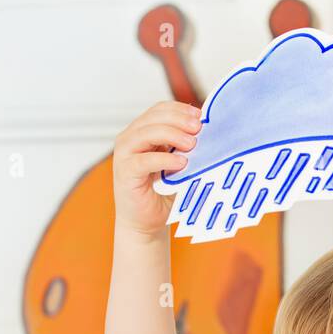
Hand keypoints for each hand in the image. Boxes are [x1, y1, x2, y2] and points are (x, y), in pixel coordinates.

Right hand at [112, 100, 200, 237]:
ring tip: (192, 144)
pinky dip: (164, 159)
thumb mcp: (177, 164)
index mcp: (142, 132)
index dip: (180, 109)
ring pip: (148, 133)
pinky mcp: (125, 172)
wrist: (145, 224)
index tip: (200, 116)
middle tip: (198, 128)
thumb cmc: (162, 194)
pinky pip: (144, 160)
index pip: (159, 110)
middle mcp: (130, 139)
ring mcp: (125, 155)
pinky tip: (181, 163)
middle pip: (154, 117)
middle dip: (179, 119)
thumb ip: (184, 148)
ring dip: (172, 135)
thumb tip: (207, 133)